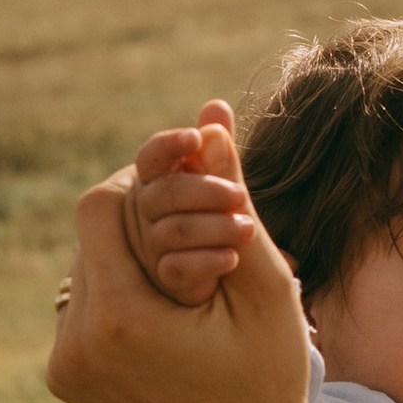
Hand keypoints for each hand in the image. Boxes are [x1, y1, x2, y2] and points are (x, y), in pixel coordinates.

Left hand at [45, 111, 314, 402]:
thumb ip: (232, 194)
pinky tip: (164, 314)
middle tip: (197, 237)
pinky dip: (119, 291)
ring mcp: (63, 363)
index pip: (101, 203)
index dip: (145, 185)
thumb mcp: (264, 281)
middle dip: (140, 222)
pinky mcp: (62, 375)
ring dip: (129, 256)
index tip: (190, 196)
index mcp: (120, 317)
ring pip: (85, 264)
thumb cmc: (269, 374)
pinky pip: (82, 301)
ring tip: (185, 282)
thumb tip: (208, 114)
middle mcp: (75, 341)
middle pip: (89, 234)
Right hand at [123, 99, 257, 308]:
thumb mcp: (232, 192)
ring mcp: (152, 249)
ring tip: (248, 230)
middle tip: (240, 196)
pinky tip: (232, 259)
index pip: (152, 157)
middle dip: (204, 190)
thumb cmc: (236, 230)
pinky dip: (206, 262)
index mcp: (163, 182)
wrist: (253, 297)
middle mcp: (149, 213)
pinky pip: (175, 269)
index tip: (195, 138)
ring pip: (170, 231)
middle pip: (162, 193)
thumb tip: (216, 105)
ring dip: (214, 227)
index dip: (170, 145)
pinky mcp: (165, 284)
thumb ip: (221, 156)